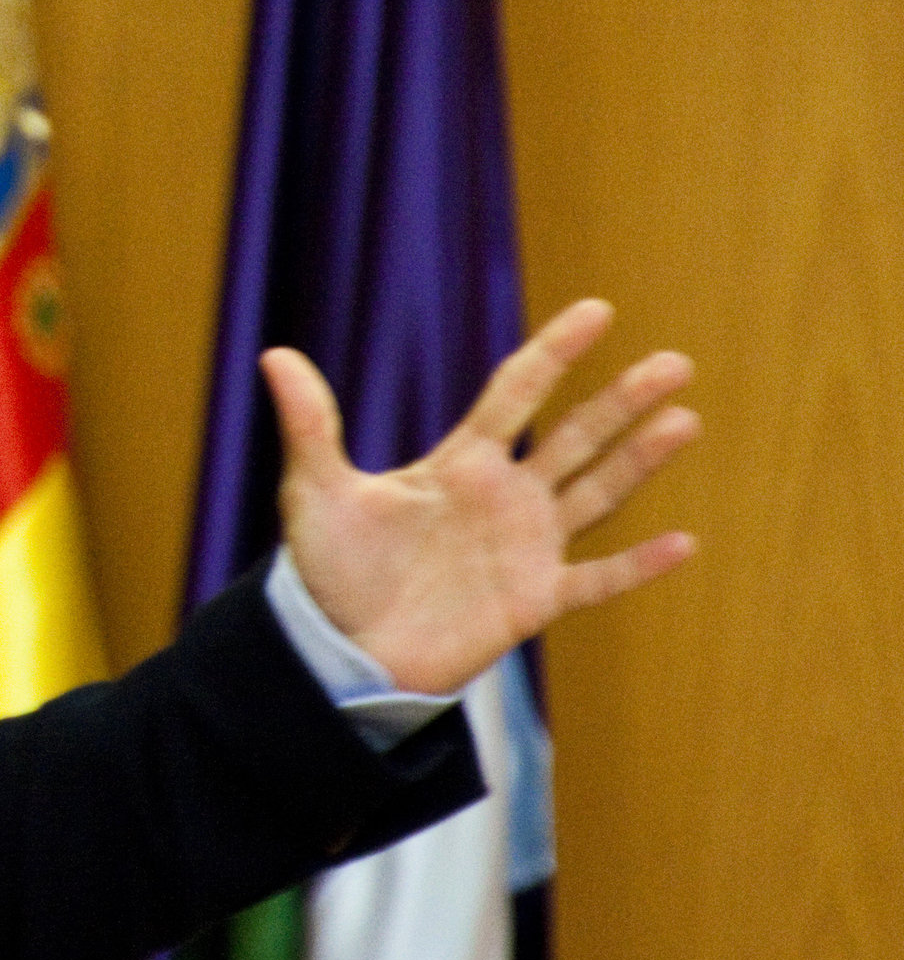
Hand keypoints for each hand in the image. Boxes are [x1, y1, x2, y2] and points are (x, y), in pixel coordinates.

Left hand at [266, 298, 698, 696]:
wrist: (342, 648)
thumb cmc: (330, 569)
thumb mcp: (316, 492)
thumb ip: (309, 425)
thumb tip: (272, 353)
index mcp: (459, 463)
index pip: (516, 393)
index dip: (554, 353)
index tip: (597, 311)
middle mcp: (503, 497)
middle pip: (574, 437)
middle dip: (622, 401)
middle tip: (676, 362)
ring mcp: (525, 547)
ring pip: (596, 494)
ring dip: (640, 462)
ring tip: (686, 420)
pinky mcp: (534, 599)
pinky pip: (595, 579)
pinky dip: (636, 566)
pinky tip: (684, 543)